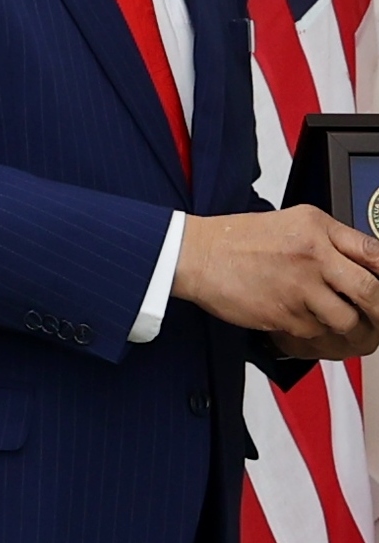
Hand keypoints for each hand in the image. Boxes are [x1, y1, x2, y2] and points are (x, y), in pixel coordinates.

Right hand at [172, 204, 378, 358]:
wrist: (200, 255)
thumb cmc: (241, 239)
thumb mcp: (293, 222)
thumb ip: (330, 240)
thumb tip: (365, 265)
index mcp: (317, 227)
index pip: (373, 252)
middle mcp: (314, 256)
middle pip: (371, 294)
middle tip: (376, 317)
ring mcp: (300, 289)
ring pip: (348, 324)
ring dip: (353, 333)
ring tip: (348, 331)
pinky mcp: (286, 316)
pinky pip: (319, 337)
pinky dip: (321, 339)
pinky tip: (314, 329)